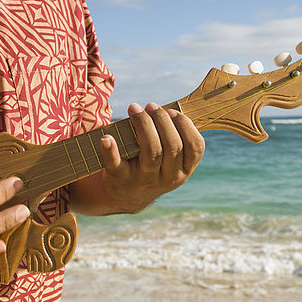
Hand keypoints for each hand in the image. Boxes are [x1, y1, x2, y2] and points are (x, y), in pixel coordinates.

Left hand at [70, 103, 204, 214]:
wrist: (127, 195)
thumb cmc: (151, 166)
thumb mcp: (169, 160)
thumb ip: (173, 138)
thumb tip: (168, 109)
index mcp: (184, 170)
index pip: (195, 147)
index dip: (185, 125)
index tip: (172, 111)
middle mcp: (168, 178)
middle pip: (172, 146)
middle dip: (162, 120)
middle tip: (150, 106)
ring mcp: (144, 181)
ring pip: (152, 152)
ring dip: (144, 125)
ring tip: (135, 108)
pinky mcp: (121, 180)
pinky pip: (116, 165)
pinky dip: (110, 151)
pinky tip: (106, 137)